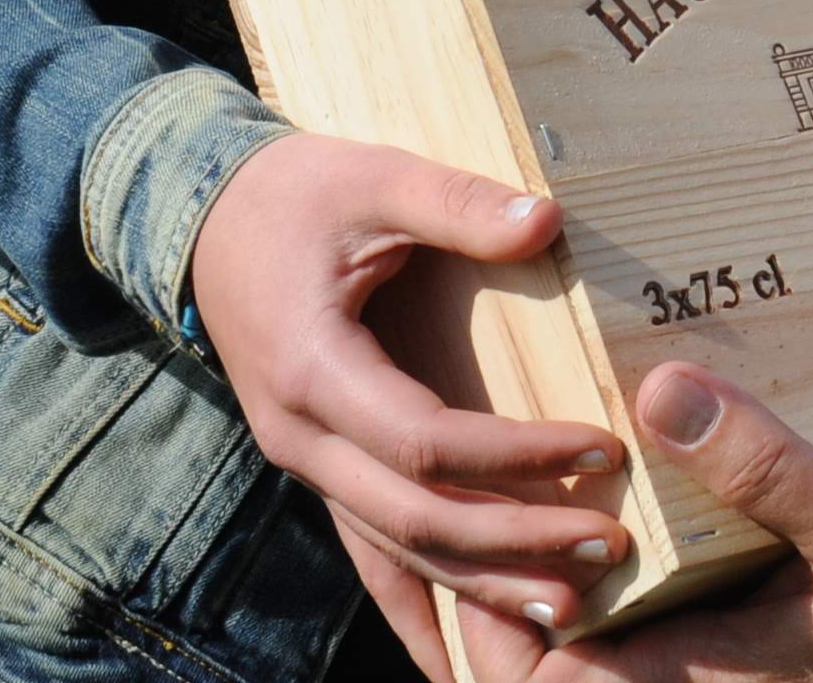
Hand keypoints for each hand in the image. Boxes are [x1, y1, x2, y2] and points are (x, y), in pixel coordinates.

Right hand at [187, 133, 631, 646]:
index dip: (514, 456)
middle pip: (413, 520)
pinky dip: (416, 607)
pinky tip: (456, 661)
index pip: (425, 443)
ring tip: (568, 607)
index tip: (599, 449)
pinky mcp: (321, 467)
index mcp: (314, 371)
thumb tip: (548, 221)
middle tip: (609, 548)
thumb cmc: (297, 194)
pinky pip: (369, 550)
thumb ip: (458, 202)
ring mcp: (307, 462)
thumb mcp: (376, 177)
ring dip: (478, 588)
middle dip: (513, 544)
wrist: (204, 217)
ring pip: (393, 551)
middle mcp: (302, 437)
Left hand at [493, 364, 812, 682]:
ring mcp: (712, 651)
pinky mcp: (739, 620)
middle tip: (476, 498)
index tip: (471, 548)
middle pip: (552, 663)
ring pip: (592, 636)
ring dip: (548, 574)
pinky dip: (608, 563)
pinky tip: (611, 484)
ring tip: (522, 484)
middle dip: (497, 594)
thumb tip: (661, 394)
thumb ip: (765, 468)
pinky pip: (642, 609)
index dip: (485, 634)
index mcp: (695, 671)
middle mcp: (691, 672)